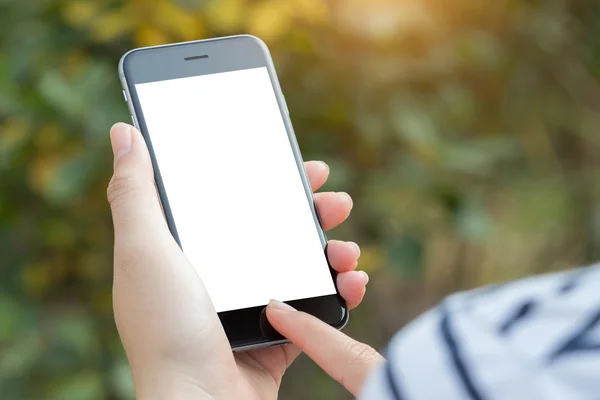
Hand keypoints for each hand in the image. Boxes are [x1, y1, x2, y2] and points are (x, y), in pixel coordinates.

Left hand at [107, 123, 368, 398]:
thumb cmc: (165, 329)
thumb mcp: (145, 250)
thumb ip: (135, 194)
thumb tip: (125, 133)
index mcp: (190, 253)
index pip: (234, 203)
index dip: (268, 181)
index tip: (298, 166)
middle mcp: (221, 277)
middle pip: (275, 231)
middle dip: (312, 212)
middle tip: (336, 199)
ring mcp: (251, 306)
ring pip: (301, 266)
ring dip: (332, 251)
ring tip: (348, 249)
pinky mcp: (277, 335)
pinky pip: (316, 307)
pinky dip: (339, 293)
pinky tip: (353, 281)